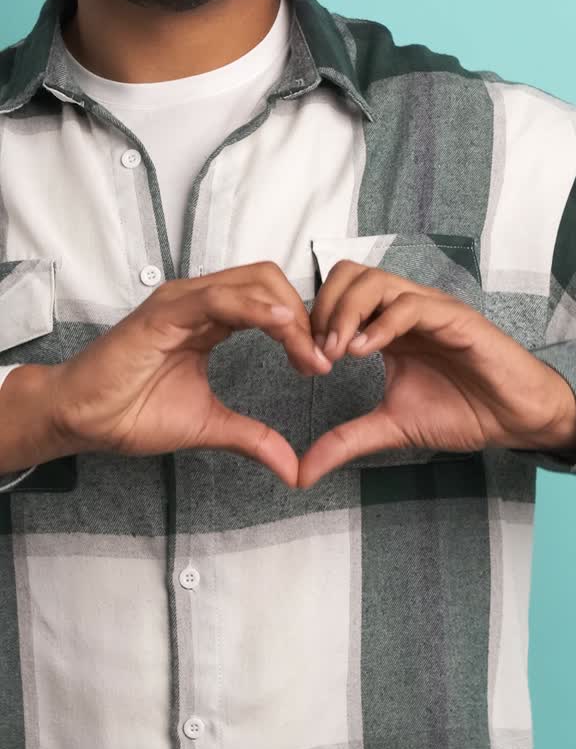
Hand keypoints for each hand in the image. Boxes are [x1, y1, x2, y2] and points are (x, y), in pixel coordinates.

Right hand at [48, 264, 329, 486]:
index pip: (270, 302)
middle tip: (321, 358)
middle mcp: (199, 301)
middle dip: (305, 315)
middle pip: (270, 281)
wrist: (82, 419)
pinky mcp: (165, 312)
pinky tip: (281, 326)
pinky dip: (255, 308)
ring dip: (290, 314)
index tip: (321, 365)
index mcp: (210, 319)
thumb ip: (252, 437)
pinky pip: (219, 297)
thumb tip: (292, 467)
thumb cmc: (131, 413)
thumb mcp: (208, 425)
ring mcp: (182, 302)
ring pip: (252, 282)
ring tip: (309, 352)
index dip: (303, 327)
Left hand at [299, 260, 575, 486]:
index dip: (313, 321)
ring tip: (337, 353)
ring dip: (347, 313)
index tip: (305, 363)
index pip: (338, 293)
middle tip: (318, 353)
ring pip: (376, 281)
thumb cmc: (462, 410)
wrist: (516, 419)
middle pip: (349, 274)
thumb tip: (302, 472)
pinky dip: (381, 323)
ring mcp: (430, 309)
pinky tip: (364, 352)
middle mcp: (405, 308)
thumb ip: (346, 440)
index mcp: (387, 325)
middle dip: (324, 309)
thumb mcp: (392, 427)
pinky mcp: (455, 318)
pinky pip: (411, 305)